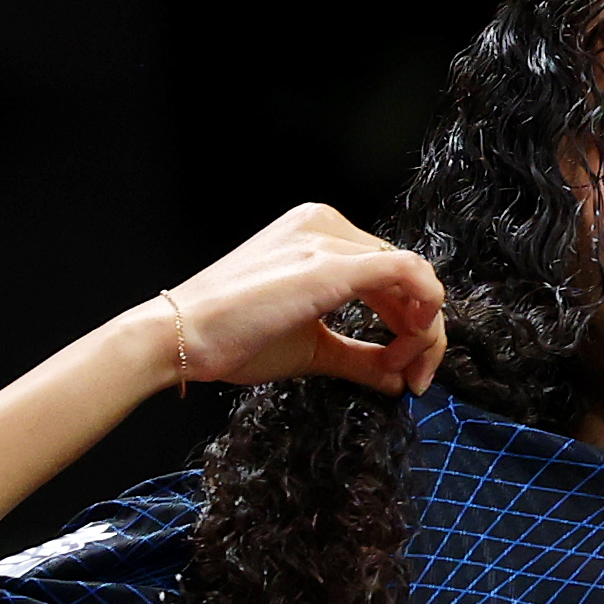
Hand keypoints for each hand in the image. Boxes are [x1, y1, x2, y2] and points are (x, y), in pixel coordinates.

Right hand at [154, 203, 445, 396]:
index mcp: (320, 234)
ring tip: (403, 369)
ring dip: (421, 330)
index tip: (405, 367)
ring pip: (413, 275)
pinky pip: (407, 272)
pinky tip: (410, 345)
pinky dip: (423, 311)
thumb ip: (358, 356)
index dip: (411, 323)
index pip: (390, 273)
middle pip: (406, 275)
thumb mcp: (310, 347)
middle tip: (416, 376)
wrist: (179, 337)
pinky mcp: (331, 263)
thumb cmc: (230, 338)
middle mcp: (327, 225)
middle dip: (422, 331)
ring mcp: (329, 238)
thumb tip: (397, 377)